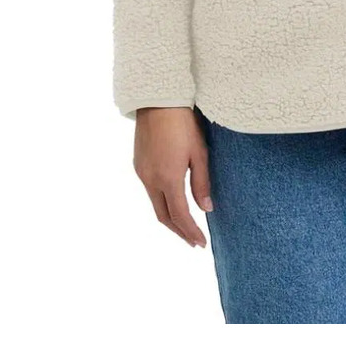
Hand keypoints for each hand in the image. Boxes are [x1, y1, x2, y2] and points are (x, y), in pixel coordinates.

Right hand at [133, 107, 213, 247]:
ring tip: (185, 225)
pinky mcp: (138, 165)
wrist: (157, 101)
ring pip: (155, 204)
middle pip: (164, 216)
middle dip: (179, 232)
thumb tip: (206, 209)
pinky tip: (172, 201)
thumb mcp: (199, 153)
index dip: (191, 232)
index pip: (180, 215)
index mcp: (168, 178)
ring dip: (170, 217)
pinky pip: (150, 190)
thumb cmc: (183, 124)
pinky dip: (162, 202)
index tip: (201, 243)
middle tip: (193, 241)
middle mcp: (150, 180)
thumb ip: (202, 183)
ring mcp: (142, 172)